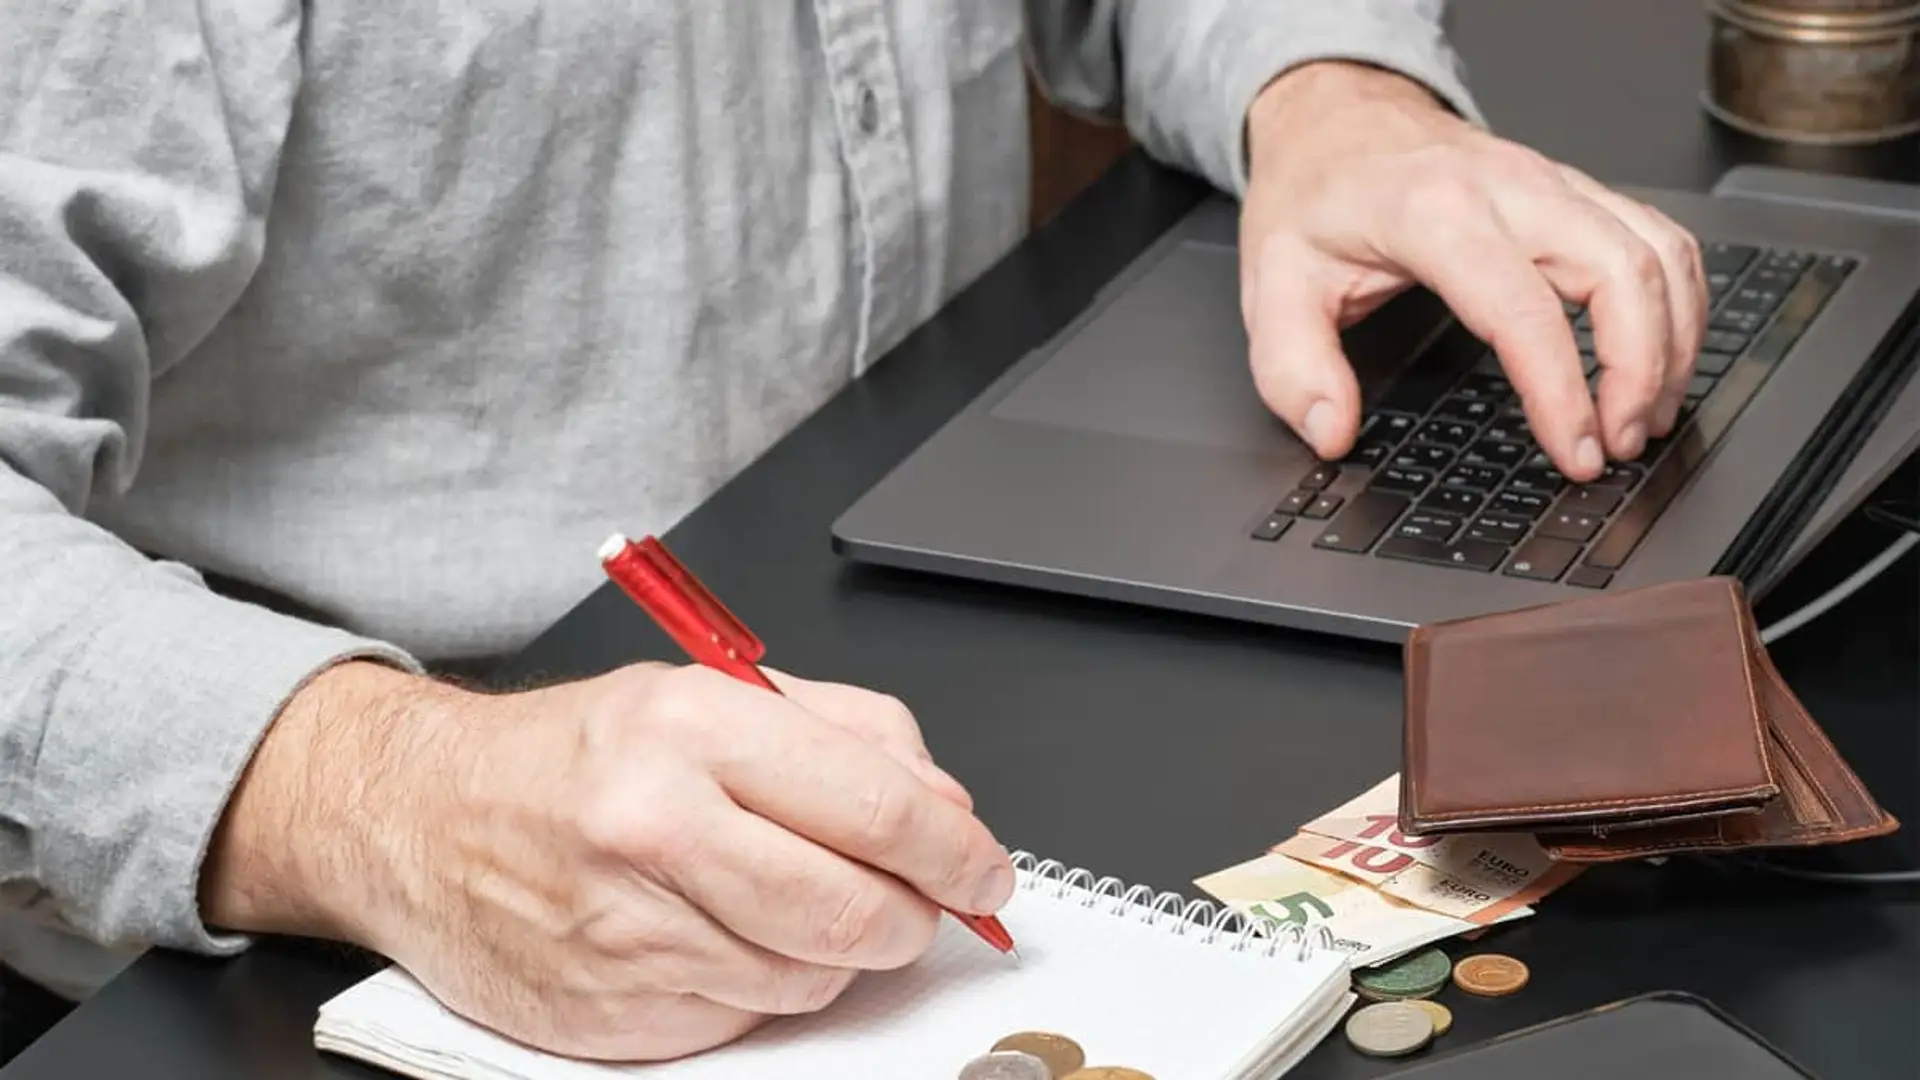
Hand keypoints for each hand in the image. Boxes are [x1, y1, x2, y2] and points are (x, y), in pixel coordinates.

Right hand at [202, 660, 1012, 1061]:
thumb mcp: (710, 695)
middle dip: (914, 919)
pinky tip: (731, 937)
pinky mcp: (610, 1013)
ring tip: (797, 902)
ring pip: (810, 979)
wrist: (419, 817)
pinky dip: (767, 986)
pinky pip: (745, 1018)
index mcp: (691, 730)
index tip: (985, 871)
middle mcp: (656, 829)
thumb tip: (948, 811)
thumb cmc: (573, 754)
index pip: (876, 807)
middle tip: (920, 906)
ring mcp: (628, 932)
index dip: (956, 852)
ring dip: (838, 954)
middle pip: (854, 913)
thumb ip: (849, 737)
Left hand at [1237, 62, 1706, 481]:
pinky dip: (1679, 301)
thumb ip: (1293, 368)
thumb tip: (1331, 432)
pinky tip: (1663, 355)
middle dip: (1640, 371)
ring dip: (1671, 343)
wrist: (1336, 118)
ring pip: (1656, 253)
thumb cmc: (1315, 195)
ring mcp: (1553, 183)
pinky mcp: (1576, 190)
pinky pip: (1658, 238)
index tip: (1573, 450)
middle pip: (1622, 273)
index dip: (1561, 390)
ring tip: (1645, 418)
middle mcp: (1511, 189)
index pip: (1524, 309)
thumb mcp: (1273, 283)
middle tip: (1618, 445)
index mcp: (1436, 213)